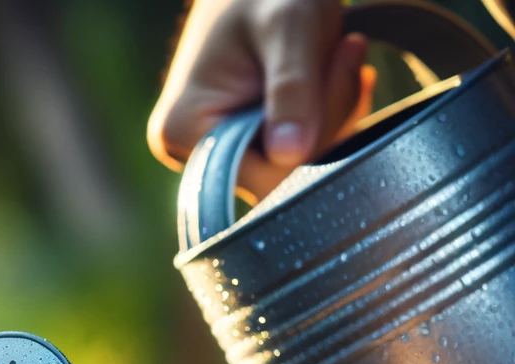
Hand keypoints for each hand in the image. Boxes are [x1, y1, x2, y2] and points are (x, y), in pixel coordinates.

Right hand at [147, 0, 375, 198]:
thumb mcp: (289, 23)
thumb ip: (293, 87)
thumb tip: (291, 154)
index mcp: (184, 131)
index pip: (264, 173)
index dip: (316, 131)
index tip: (339, 59)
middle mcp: (192, 157)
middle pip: (282, 174)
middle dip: (327, 118)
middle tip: (344, 49)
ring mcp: (217, 157)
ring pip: (297, 166)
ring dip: (334, 114)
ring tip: (336, 52)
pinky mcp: (243, 151)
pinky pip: (298, 156)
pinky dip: (327, 119)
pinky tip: (327, 76)